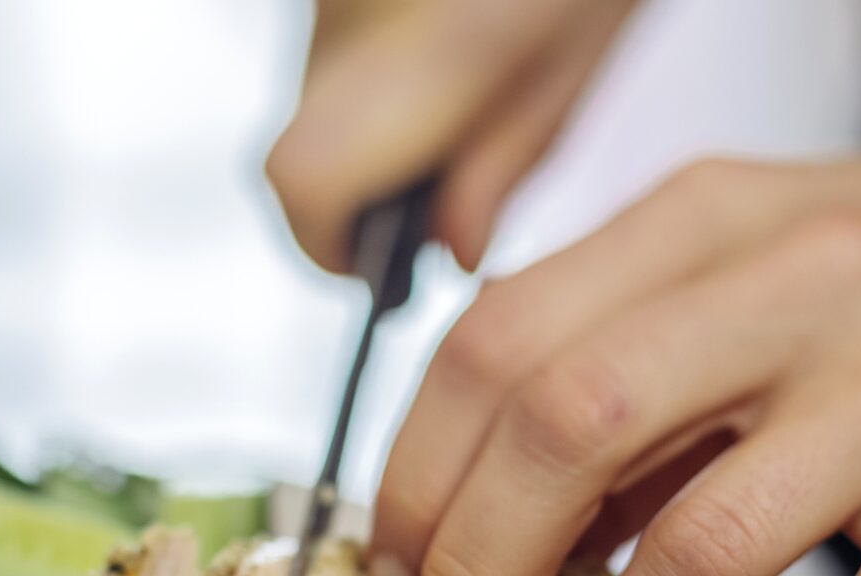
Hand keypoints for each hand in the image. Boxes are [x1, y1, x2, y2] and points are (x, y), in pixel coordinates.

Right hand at [265, 0, 634, 272]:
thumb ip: (497, 170)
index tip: (385, 267)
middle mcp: (342, 21)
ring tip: (454, 96)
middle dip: (352, 190)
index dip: (333, 245)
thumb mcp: (567, 65)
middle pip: (293, 146)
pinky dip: (370, 68)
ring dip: (362, 124)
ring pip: (307, 93)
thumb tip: (446, 252)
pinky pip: (329, 45)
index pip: (303, 185)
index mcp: (413, 58)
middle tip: (438, 182)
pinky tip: (437, 43)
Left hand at [371, 129, 860, 575]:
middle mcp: (805, 279)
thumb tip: (492, 526)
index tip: (393, 569)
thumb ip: (627, 364)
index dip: (417, 475)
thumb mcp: (758, 262)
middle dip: (474, 572)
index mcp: (711, 214)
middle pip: (567, 424)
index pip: (497, 338)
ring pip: (702, 549)